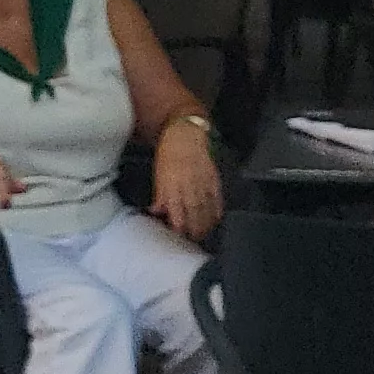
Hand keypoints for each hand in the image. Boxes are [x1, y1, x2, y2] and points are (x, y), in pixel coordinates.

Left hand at [149, 120, 223, 242]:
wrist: (186, 134)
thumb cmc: (168, 153)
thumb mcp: (158, 174)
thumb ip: (160, 195)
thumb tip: (157, 211)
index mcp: (172, 185)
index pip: (177, 211)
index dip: (179, 226)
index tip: (179, 236)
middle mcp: (189, 186)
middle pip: (194, 213)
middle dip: (194, 229)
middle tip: (194, 240)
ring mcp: (203, 182)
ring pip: (206, 208)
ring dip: (206, 223)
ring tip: (204, 234)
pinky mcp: (213, 177)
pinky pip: (217, 197)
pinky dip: (217, 209)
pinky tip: (216, 218)